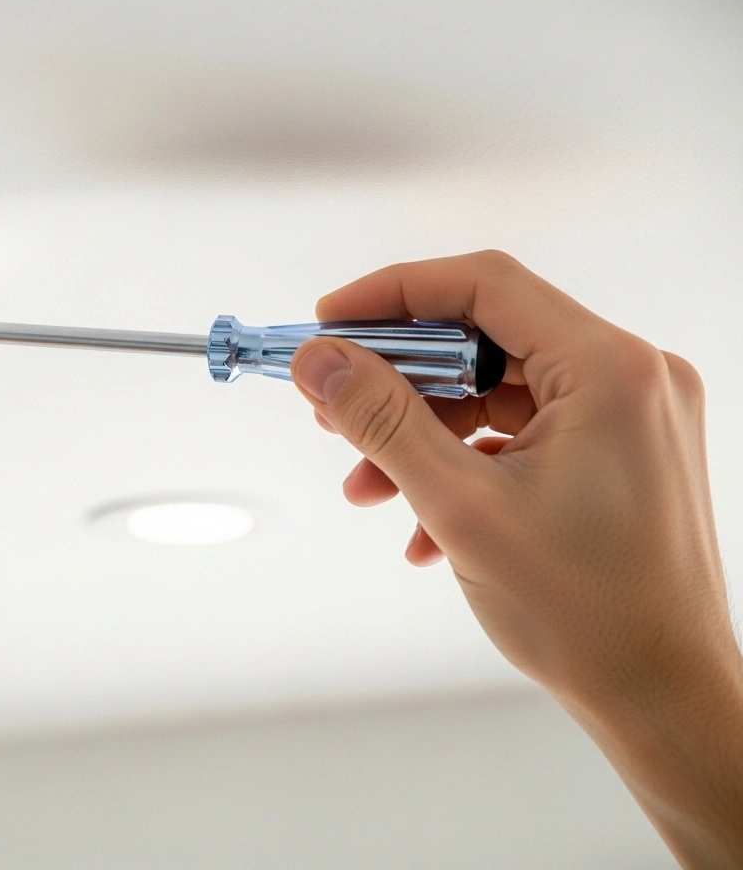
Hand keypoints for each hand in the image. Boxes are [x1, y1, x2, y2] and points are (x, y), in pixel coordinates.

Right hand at [291, 250, 742, 867]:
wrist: (661, 698)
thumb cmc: (591, 616)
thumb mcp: (461, 507)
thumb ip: (382, 420)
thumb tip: (322, 361)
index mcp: (610, 371)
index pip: (484, 286)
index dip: (394, 294)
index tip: (331, 321)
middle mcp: (631, 378)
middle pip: (486, 337)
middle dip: (400, 377)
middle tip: (334, 406)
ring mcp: (628, 418)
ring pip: (497, 390)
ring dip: (423, 432)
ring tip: (368, 485)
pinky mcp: (617, 454)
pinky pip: (521, 433)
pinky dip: (463, 462)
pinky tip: (422, 522)